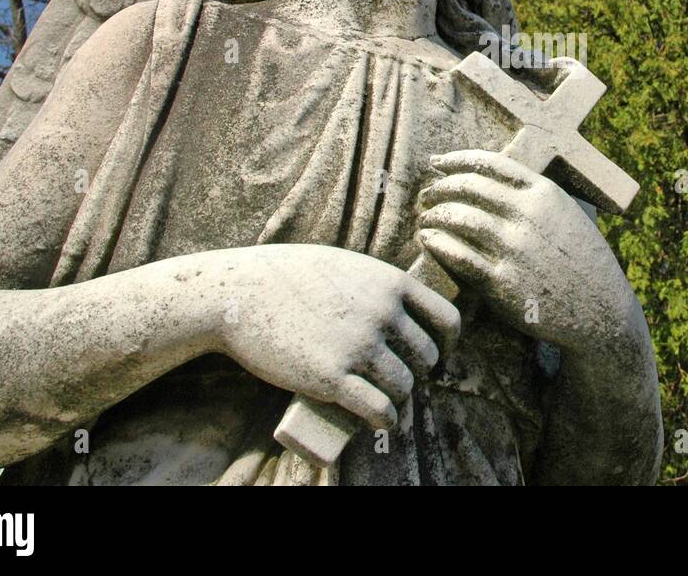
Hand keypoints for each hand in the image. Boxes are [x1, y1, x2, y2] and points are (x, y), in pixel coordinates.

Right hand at [207, 244, 459, 429]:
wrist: (239, 292)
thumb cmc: (286, 276)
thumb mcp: (344, 265)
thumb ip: (373, 282)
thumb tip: (395, 302)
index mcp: (389, 282)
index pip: (446, 319)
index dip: (448, 343)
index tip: (440, 355)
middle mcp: (382, 312)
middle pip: (426, 356)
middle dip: (420, 372)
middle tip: (403, 380)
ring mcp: (358, 345)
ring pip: (404, 385)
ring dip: (401, 399)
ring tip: (389, 402)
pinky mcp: (332, 377)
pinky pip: (378, 407)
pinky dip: (386, 420)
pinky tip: (384, 423)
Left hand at [416, 150, 632, 351]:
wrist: (602, 311)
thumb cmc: (582, 261)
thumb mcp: (569, 214)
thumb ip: (536, 196)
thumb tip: (495, 178)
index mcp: (544, 193)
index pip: (489, 163)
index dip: (456, 160)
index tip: (436, 163)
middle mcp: (528, 215)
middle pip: (468, 187)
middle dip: (440, 188)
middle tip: (426, 196)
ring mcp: (515, 249)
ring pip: (458, 217)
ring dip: (435, 215)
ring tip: (426, 220)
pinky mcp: (503, 283)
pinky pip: (458, 256)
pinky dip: (438, 244)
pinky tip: (429, 241)